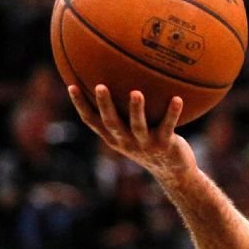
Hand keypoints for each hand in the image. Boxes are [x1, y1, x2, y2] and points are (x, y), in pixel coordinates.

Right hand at [67, 85, 191, 183]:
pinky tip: (177, 98)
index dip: (80, 105)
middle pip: (111, 123)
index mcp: (113, 137)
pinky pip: (168, 126)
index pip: (91, 121)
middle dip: (105, 105)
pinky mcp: (164, 145)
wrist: (172, 171)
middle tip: (100, 86)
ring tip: (136, 93)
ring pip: (138, 126)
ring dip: (136, 109)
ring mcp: (145, 144)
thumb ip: (122, 112)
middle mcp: (126, 141)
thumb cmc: (150, 144)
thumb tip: (119, 77)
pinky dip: (172, 113)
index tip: (71, 85)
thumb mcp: (132, 130)